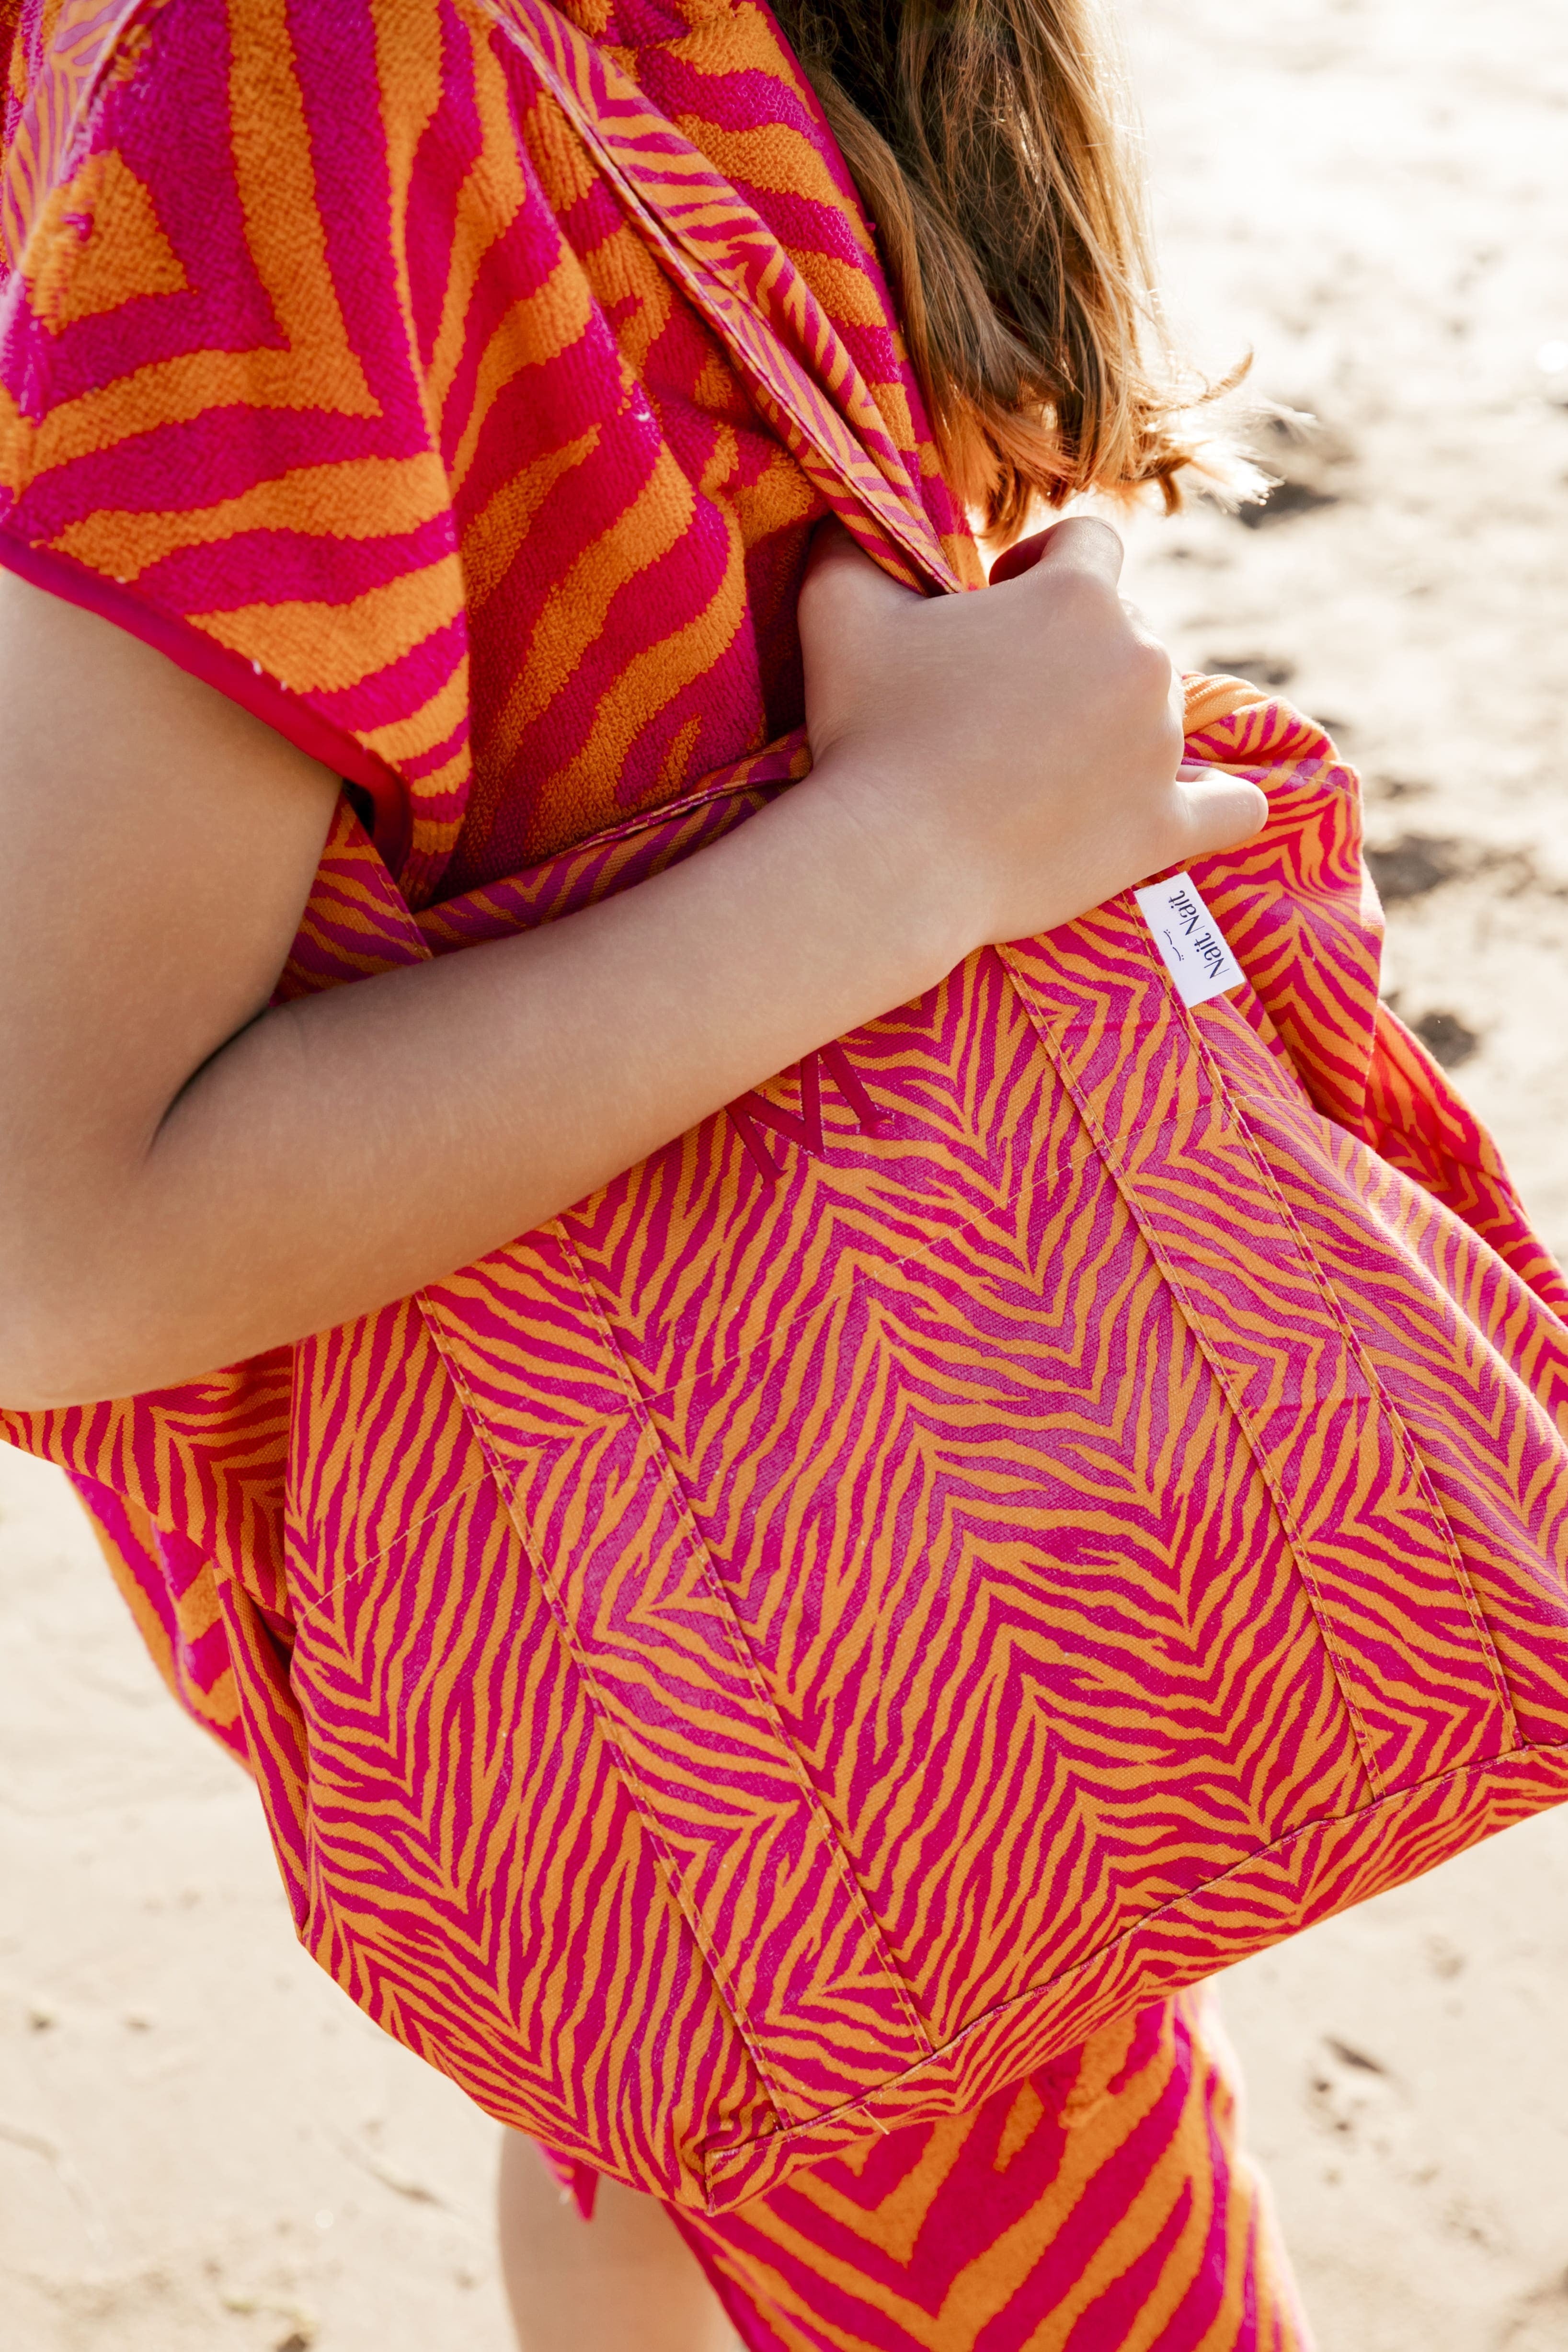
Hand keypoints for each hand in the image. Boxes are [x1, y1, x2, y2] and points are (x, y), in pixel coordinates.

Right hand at [796, 518, 1266, 957]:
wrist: (891, 863)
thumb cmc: (866, 731)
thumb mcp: (839, 608)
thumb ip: (854, 542)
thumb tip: (852, 512)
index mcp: (1078, 595)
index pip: (1091, 544)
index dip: (1044, 566)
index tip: (1000, 605)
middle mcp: (1141, 659)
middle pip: (1126, 630)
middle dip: (1074, 654)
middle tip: (1005, 703)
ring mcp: (1160, 748)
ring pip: (1158, 710)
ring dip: (1115, 722)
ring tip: (1046, 764)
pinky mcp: (1164, 827)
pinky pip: (1232, 806)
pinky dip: (1221, 803)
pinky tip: (1205, 803)